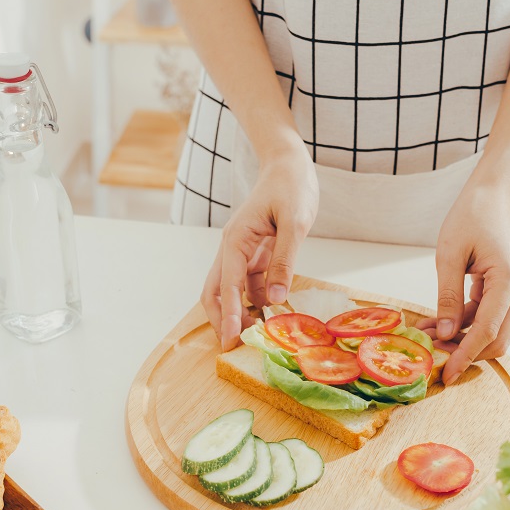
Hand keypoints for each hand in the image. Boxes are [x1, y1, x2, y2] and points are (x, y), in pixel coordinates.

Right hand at [201, 146, 318, 350]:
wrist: (288, 163)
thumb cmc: (291, 185)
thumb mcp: (294, 222)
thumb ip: (284, 260)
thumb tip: (275, 297)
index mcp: (236, 239)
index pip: (226, 284)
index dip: (227, 314)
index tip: (229, 339)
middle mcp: (232, 248)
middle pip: (214, 292)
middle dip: (221, 319)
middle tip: (233, 346)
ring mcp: (241, 252)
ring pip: (230, 291)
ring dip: (239, 313)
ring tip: (258, 335)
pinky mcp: (255, 255)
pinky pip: (249, 284)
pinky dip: (255, 302)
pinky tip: (270, 314)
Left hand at [417, 183, 509, 383]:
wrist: (495, 194)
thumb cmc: (472, 215)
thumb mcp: (449, 254)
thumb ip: (447, 296)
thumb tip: (446, 333)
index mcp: (509, 279)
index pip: (487, 331)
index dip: (465, 355)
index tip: (446, 374)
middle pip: (498, 340)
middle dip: (465, 352)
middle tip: (433, 355)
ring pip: (495, 332)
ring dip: (464, 339)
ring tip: (429, 335)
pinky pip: (491, 317)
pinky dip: (468, 325)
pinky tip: (441, 322)